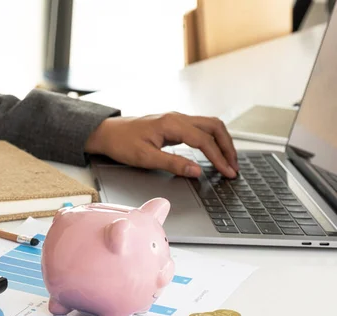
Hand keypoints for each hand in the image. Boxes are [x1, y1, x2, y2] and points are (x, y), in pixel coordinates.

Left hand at [84, 113, 238, 177]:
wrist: (107, 132)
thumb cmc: (122, 143)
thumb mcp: (146, 158)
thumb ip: (173, 164)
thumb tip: (196, 171)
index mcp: (171, 124)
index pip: (204, 140)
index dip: (218, 158)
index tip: (227, 172)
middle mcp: (177, 118)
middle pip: (214, 127)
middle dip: (228, 147)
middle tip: (233, 166)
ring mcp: (176, 120)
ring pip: (209, 126)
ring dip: (222, 142)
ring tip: (228, 161)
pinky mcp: (174, 125)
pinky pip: (200, 129)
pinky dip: (211, 140)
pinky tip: (213, 153)